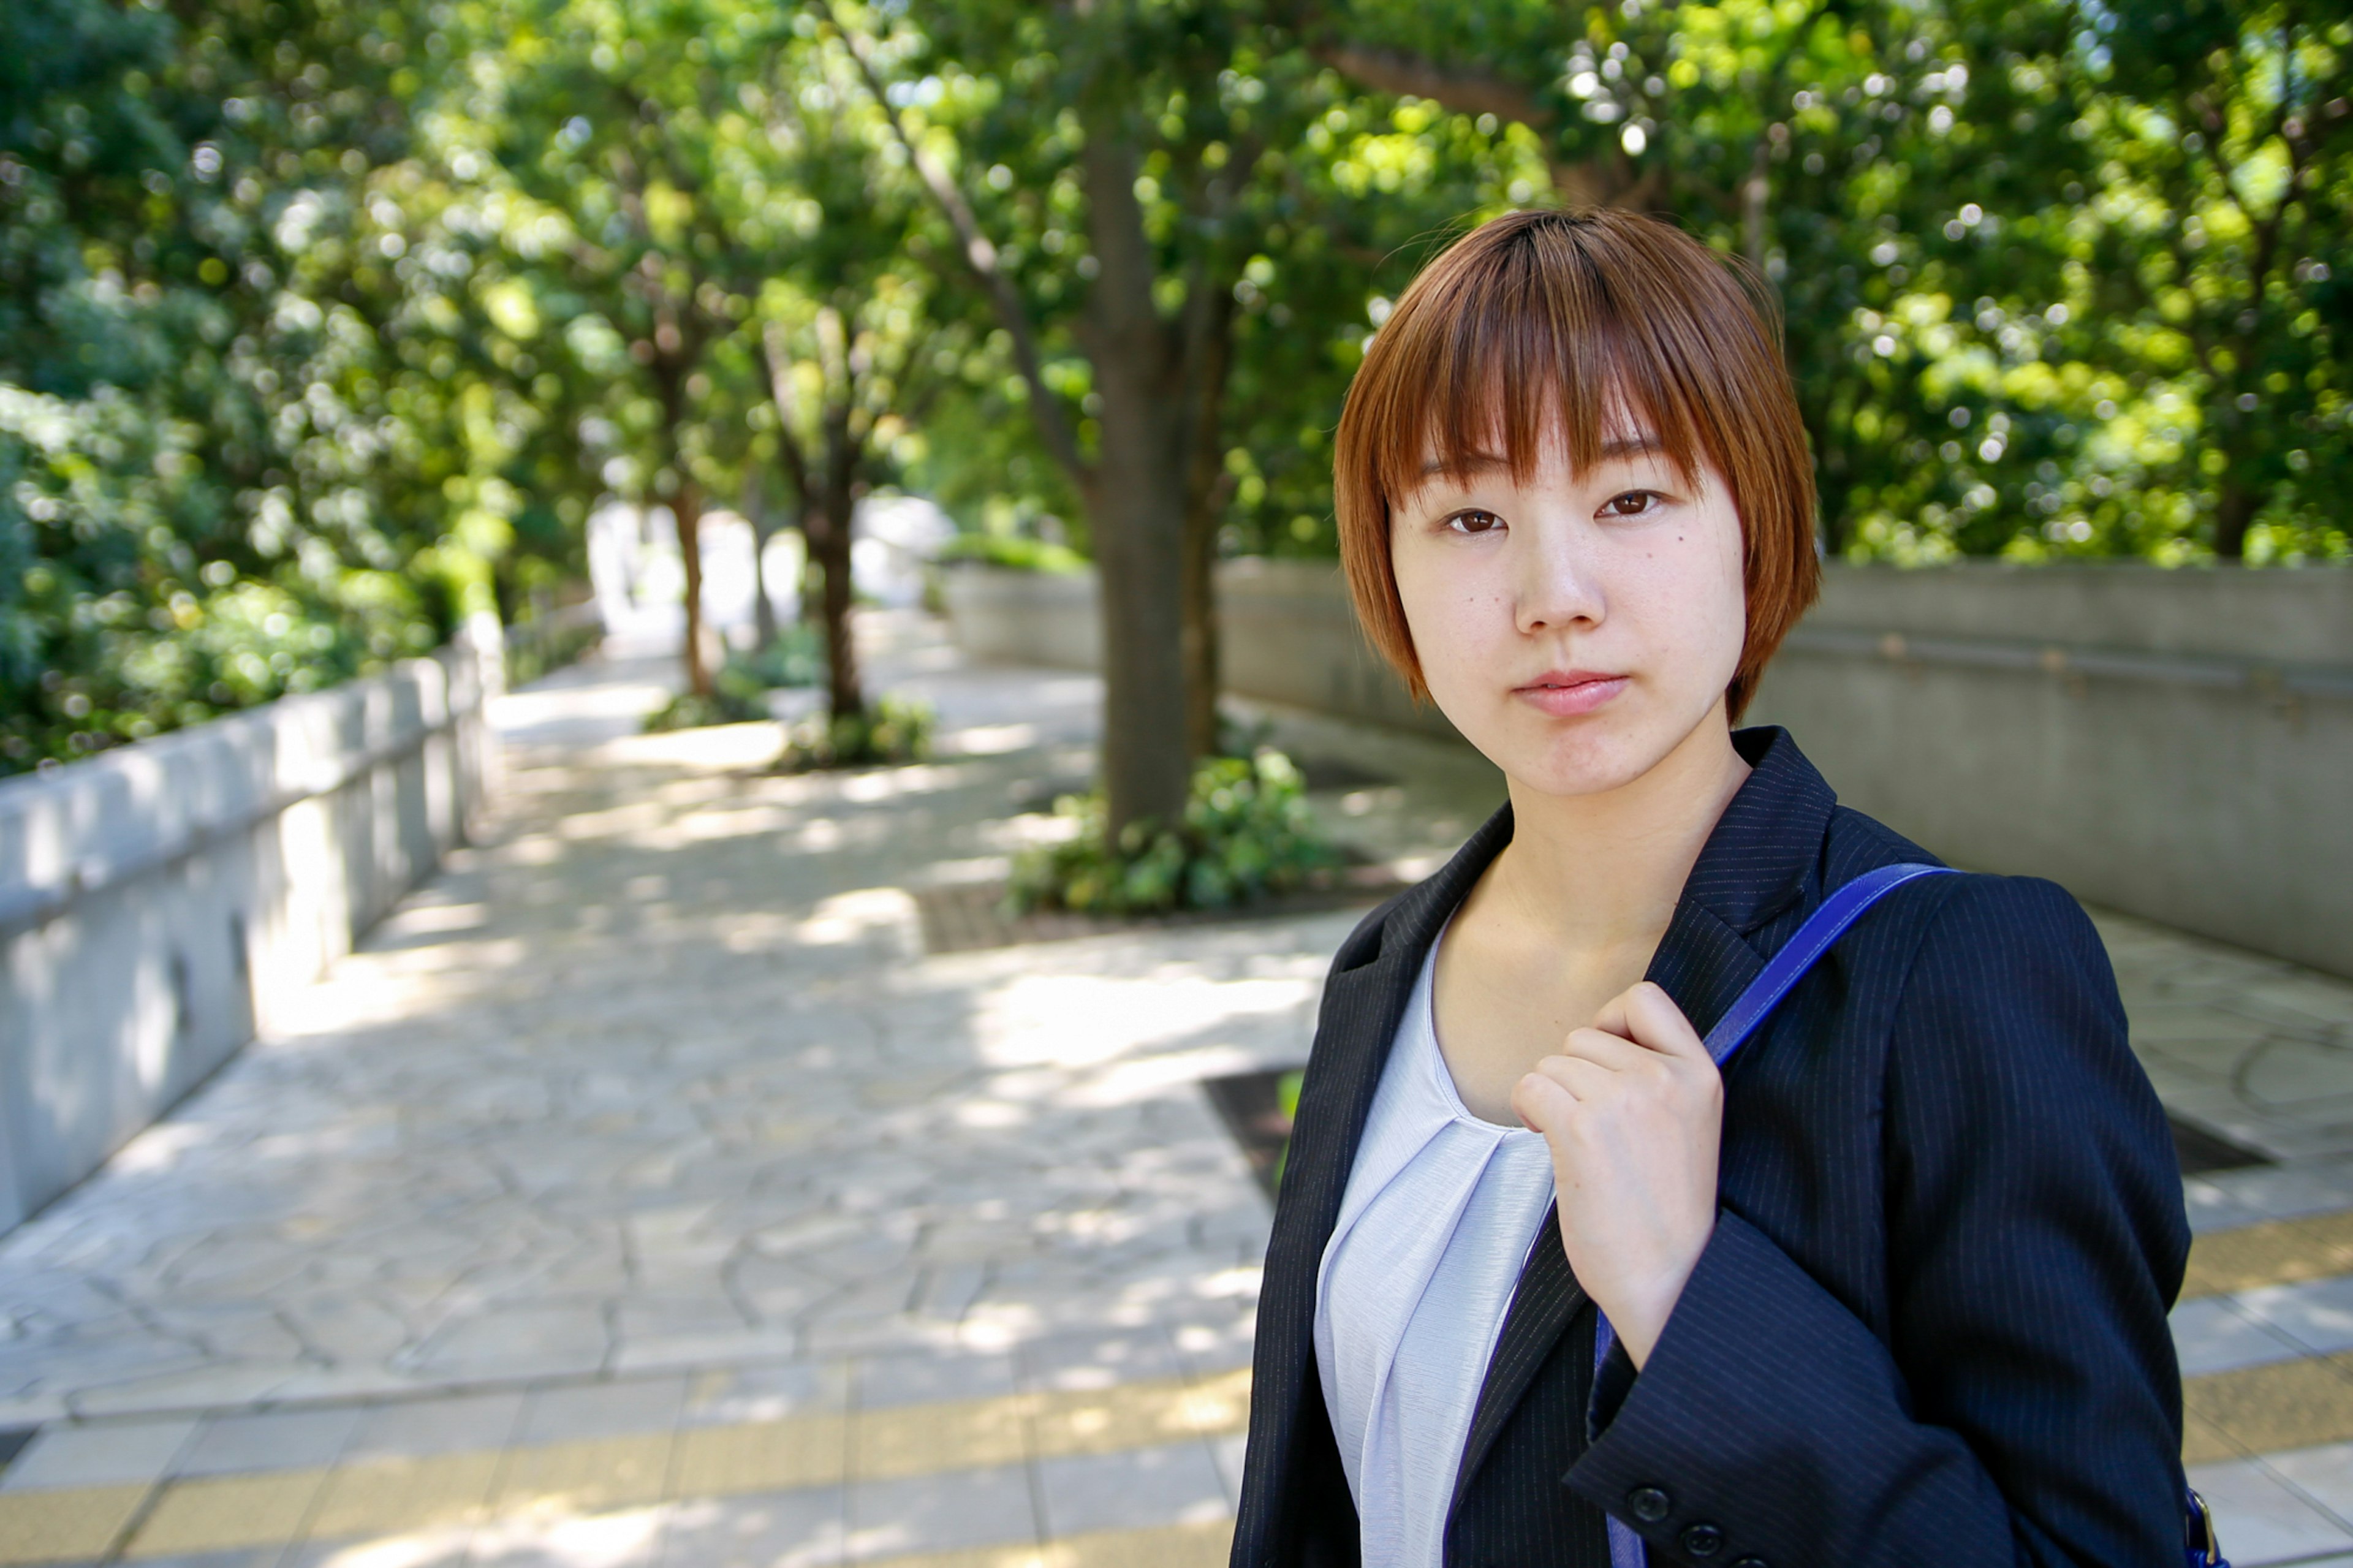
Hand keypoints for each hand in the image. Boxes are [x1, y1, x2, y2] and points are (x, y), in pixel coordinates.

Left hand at [1510, 981, 1721, 1369]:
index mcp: (1700, 1074)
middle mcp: (1664, 1078)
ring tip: (1575, 1142)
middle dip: (1573, 1075)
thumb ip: (1657, 1077)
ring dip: (1550, 1097)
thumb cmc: (1669, 1211)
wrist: (1670, 1278)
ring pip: (1553, 1063)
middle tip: (1587, 1123)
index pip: (1646, 998)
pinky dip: (1527, 1111)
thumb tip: (1596, 1041)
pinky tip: (1547, 1139)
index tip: (1603, 1058)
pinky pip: (1531, 1087)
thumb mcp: (1689, 1125)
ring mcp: (1623, 1100)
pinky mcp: (1581, 1129)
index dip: (1611, 1019)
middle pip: (1585, 1037)